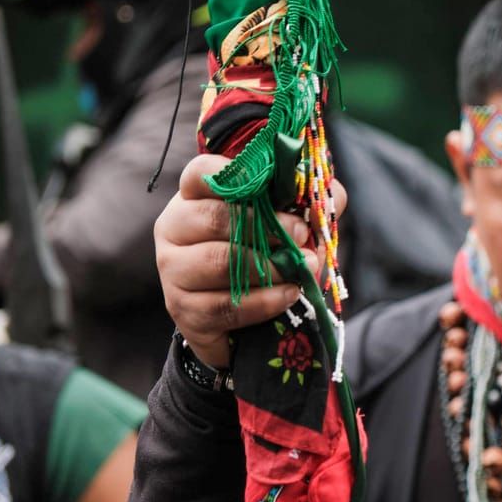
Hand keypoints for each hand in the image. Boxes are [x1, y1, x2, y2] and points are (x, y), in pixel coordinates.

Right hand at [154, 154, 343, 369]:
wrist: (239, 328)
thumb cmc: (260, 263)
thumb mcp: (284, 230)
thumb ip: (305, 207)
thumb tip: (328, 194)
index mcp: (193, 198)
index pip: (201, 173)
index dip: (235, 174)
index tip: (271, 185)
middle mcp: (174, 229)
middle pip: (214, 218)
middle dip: (265, 225)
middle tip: (301, 233)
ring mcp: (173, 270)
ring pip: (219, 261)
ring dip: (268, 266)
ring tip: (300, 269)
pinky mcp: (183, 310)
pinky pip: (225, 304)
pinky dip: (264, 301)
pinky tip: (289, 295)